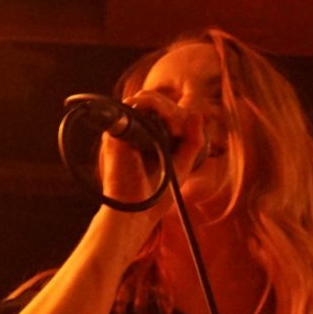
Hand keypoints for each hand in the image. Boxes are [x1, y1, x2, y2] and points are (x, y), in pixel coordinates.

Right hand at [99, 91, 203, 212]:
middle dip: (172, 110)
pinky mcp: (115, 135)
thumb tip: (197, 113)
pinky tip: (169, 128)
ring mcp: (123, 131)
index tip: (184, 132)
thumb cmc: (156, 195)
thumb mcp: (181, 164)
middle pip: (154, 100)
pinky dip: (153, 111)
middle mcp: (133, 130)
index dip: (176, 114)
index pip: (162, 109)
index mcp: (147, 136)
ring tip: (175, 130)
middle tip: (180, 130)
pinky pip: (133, 109)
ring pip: (144, 99)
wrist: (136, 214)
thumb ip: (192, 141)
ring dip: (165, 108)